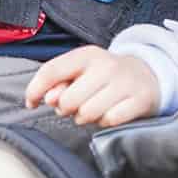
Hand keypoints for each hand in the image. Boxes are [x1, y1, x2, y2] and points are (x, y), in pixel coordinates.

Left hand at [24, 45, 159, 127]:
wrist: (146, 75)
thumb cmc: (104, 76)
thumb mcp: (81, 72)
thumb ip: (58, 83)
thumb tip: (48, 99)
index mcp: (87, 55)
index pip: (51, 71)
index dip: (35, 90)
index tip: (30, 103)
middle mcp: (106, 65)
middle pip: (68, 100)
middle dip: (66, 109)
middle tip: (74, 105)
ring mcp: (125, 83)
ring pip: (87, 114)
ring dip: (84, 118)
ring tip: (91, 109)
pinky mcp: (140, 100)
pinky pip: (109, 121)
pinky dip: (105, 122)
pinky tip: (108, 113)